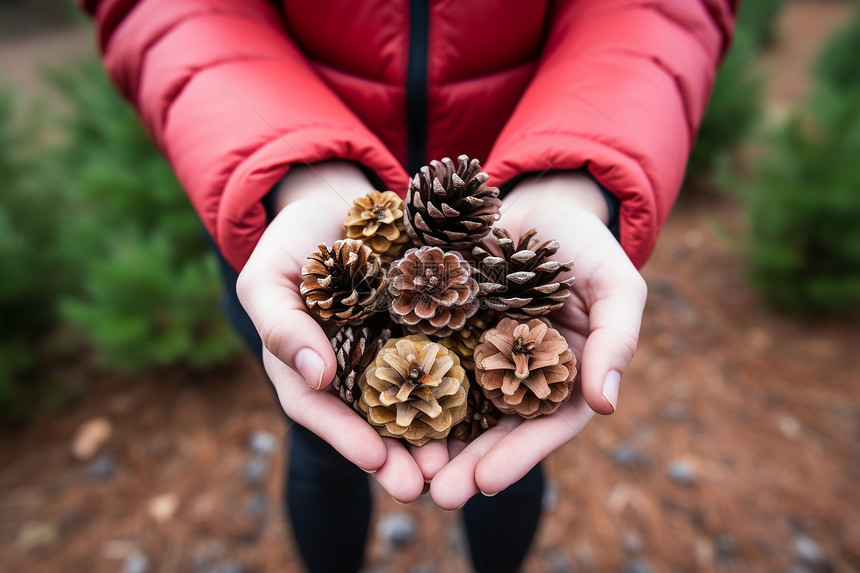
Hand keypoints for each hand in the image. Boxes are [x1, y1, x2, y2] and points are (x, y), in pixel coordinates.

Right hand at [237, 161, 447, 502]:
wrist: (340, 202)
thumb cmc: (294, 242)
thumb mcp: (270, 277)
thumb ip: (281, 323)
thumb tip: (315, 375)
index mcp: (311, 366)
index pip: (323, 410)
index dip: (346, 437)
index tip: (374, 460)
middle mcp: (356, 368)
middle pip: (375, 419)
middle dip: (398, 456)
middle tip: (421, 486)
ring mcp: (396, 349)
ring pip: (418, 399)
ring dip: (437, 434)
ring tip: (459, 466)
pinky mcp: (432, 325)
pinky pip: (451, 356)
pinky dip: (469, 382)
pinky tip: (492, 405)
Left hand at [430, 172, 646, 508]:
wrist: (530, 204)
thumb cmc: (582, 243)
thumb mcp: (614, 283)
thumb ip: (616, 339)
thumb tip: (607, 405)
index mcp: (561, 375)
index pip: (544, 426)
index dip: (519, 455)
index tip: (488, 483)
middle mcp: (517, 375)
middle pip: (493, 428)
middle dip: (467, 464)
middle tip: (438, 495)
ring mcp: (476, 354)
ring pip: (453, 406)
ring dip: (431, 441)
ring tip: (400, 471)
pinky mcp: (440, 330)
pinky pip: (420, 363)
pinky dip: (404, 390)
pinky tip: (380, 413)